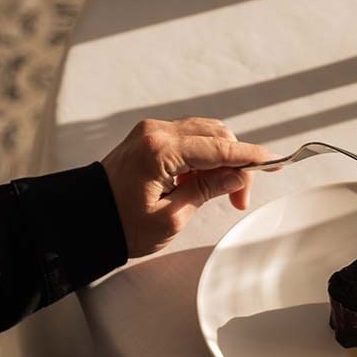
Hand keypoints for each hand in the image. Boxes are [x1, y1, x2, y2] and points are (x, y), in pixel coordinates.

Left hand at [100, 118, 274, 256]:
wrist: (83, 219)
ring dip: (221, 159)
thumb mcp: (170, 218)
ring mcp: (151, 131)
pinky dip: (204, 155)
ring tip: (222, 192)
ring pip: (204, 134)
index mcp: (160, 151)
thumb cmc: (120, 224)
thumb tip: (236, 177)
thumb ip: (206, 191)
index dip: (249, 157)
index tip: (274, 161)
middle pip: (215, 135)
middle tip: (239, 198)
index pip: (218, 148)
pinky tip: (202, 181)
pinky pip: (189, 138)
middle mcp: (156, 132)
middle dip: (235, 162)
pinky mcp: (149, 137)